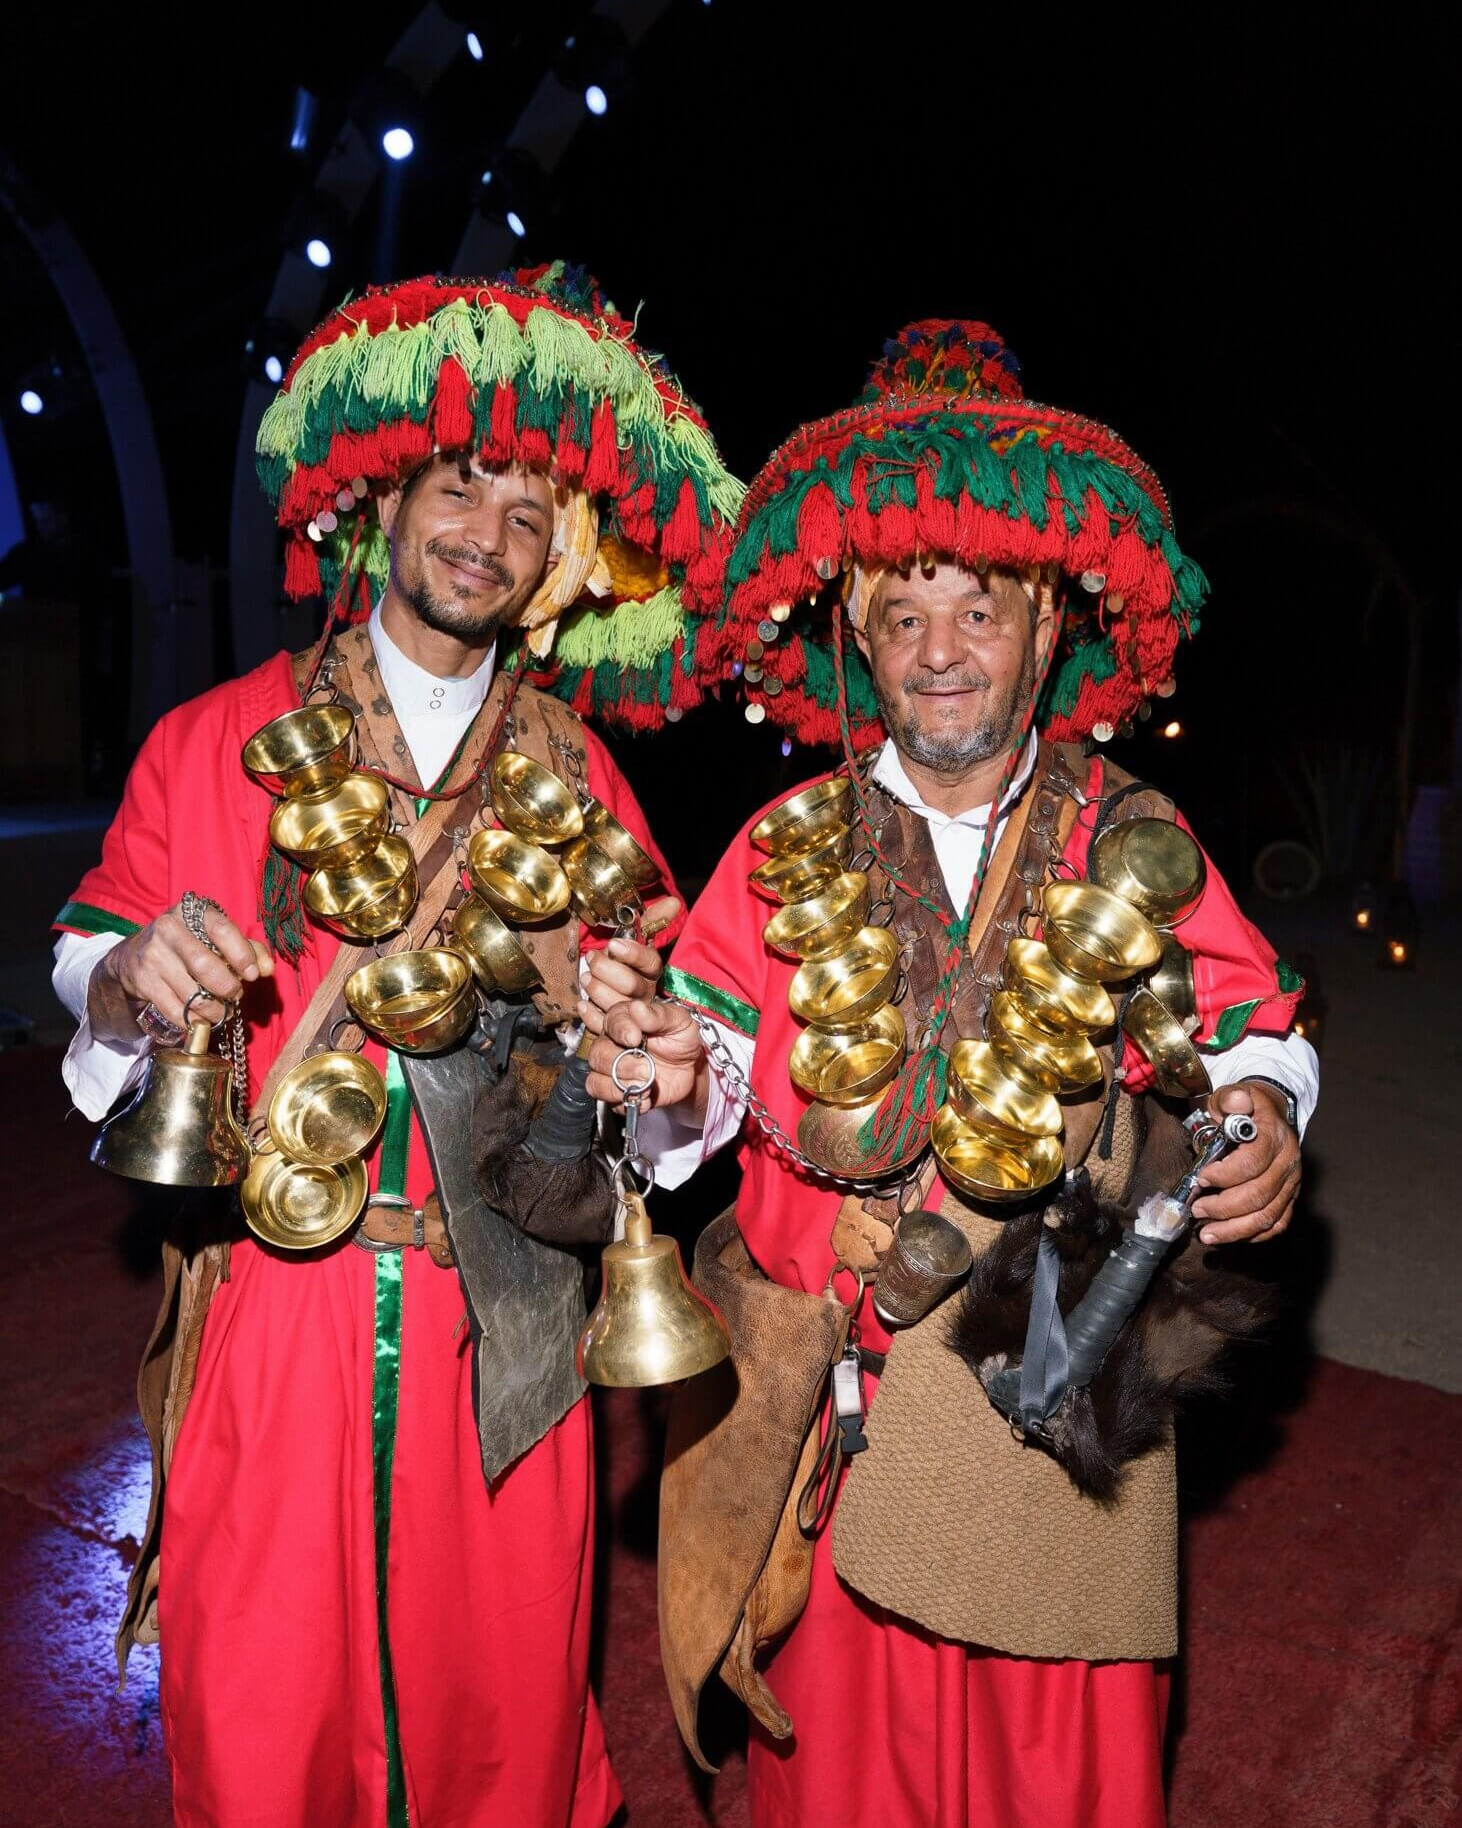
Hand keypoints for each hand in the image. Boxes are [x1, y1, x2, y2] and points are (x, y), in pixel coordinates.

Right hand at [89, 899, 273, 1041]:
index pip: (222, 930)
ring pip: (191, 993)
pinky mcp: (143, 981)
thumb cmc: (189, 944)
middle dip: (227, 987)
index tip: (253, 975)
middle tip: (236, 995)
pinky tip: (202, 1020)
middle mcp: (169, 929)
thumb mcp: (216, 938)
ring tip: (221, 1010)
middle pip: (205, 966)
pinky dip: (193, 1021)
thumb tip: (267, 968)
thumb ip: (248, 949)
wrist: (134, 956)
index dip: (242, 955)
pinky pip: (175, 1009)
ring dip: (213, 1009)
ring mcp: (152, 955)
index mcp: (192, 912)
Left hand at [578, 895, 680, 1035]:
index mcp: (650, 975)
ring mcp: (632, 1017)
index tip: (614, 944)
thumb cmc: (625, 970)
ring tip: (586, 979)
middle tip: (592, 960)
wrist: (619, 1008)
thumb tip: (672, 902)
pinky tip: (582, 1006)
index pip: (650, 963)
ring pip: (619, 1006)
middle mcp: (645, 996)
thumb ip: (652, 922)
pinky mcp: (616, 1033)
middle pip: (633, 986)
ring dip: (599, 991)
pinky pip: (603, 1027)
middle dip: (610, 970)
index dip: (634, 954)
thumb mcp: (636, 946)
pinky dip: (590, 1016)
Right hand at [585, 996, 707, 1116]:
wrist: (689, 1068)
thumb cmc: (681, 1039)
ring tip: (645, 1085)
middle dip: (624, 1064)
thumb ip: (659, 1015)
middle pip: (598, 1054)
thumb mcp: (679, 1021)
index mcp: (624, 1020)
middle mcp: (611, 1044)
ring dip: (621, 1086)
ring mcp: (609, 1069)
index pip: (610, 1021)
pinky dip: (625, 1102)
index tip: (635, 1038)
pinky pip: (606, 1101)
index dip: (620, 1030)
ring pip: (595, 1081)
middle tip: (647, 1067)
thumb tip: (637, 1008)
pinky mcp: (614, 1092)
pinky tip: (645, 1098)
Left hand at [1191, 1082, 1300, 1244]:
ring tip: (1207, 1234)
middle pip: (1259, 1195)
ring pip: (1268, 1216)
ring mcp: (1292, 1183)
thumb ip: (1230, 1099)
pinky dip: (1253, 1234)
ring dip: (1234, 1230)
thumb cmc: (1244, 1109)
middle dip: (1223, 1207)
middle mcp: (1288, 1162)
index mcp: (1274, 1136)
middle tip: (1197, 1209)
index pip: (1252, 1163)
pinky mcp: (1290, 1197)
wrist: (1270, 1114)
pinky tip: (1230, 1236)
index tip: (1201, 1179)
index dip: (1225, 1175)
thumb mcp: (1232, 1096)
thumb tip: (1236, 1101)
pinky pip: (1277, 1224)